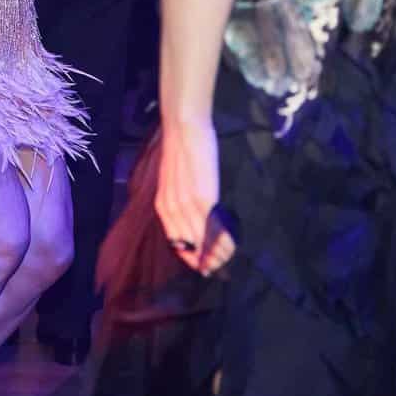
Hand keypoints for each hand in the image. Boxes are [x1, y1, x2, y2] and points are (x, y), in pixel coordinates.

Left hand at [154, 116, 234, 275]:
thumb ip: (180, 200)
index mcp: (163, 206)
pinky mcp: (204, 198)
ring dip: (219, 253)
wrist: (184, 129)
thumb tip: (194, 217)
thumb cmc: (181, 152)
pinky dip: (225, 240)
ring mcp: (188, 205)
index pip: (176, 243)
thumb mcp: (174, 181)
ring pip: (205, 241)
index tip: (203, 266)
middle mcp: (172, 209)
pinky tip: (233, 244)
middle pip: (192, 246)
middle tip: (221, 266)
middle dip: (208, 260)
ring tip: (230, 257)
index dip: (191, 257)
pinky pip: (215, 228)